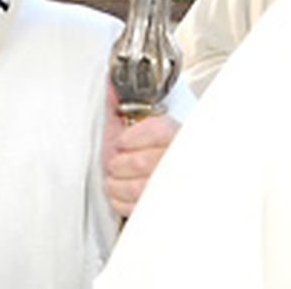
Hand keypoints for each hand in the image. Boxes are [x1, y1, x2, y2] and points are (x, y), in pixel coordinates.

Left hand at [102, 82, 179, 217]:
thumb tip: (109, 80)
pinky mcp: (164, 210)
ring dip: (116, 183)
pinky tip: (122, 192)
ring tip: (117, 177)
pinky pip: (136, 209)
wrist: (147, 180)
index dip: (134, 136)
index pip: (159, 131)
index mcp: (177, 136)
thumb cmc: (139, 152)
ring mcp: (174, 189)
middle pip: (142, 162)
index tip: (122, 141)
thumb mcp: (127, 126)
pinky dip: (120, 201)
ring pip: (138, 188)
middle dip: (119, 163)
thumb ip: (118, 105)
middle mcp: (180, 162)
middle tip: (116, 162)